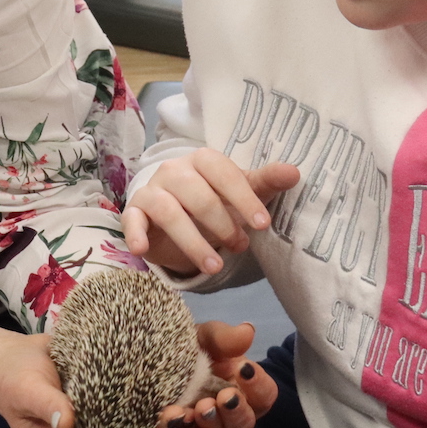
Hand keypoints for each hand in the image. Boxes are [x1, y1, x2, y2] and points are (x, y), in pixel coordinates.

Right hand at [122, 148, 300, 277]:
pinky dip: (135, 233)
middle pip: (197, 193)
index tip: (263, 225)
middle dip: (222, 224)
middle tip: (241, 247)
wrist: (176, 216)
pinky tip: (142, 251)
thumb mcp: (241, 193)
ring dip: (193, 241)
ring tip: (215, 267)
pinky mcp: (134, 211)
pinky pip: (131, 220)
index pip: (223, 172)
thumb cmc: (214, 201)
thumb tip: (295, 173)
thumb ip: (265, 183)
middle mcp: (174, 170)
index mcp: (203, 160)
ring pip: (168, 211)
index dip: (244, 198)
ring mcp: (152, 190)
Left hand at [149, 319, 279, 427]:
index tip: (243, 368)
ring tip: (198, 409)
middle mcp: (227, 417)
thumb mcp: (203, 338)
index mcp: (243, 391)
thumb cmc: (186, 348)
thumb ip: (223, 338)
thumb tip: (248, 330)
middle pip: (243, 424)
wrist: (145, 357)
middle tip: (223, 396)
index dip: (258, 385)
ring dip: (211, 427)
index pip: (264, 395)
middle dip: (235, 412)